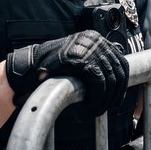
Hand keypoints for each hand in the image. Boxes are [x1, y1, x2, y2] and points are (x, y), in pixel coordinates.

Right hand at [6, 30, 128, 112]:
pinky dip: (97, 99)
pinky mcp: (79, 59)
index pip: (121, 61)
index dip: (122, 84)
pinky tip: (88, 108)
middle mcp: (94, 39)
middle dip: (115, 94)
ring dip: (105, 100)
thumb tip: (119, 80)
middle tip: (108, 109)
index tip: (117, 100)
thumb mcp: (77, 61)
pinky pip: (98, 83)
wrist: (29, 69)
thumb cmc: (52, 69)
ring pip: (110, 79)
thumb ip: (95, 64)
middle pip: (117, 70)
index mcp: (95, 38)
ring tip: (96, 111)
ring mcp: (87, 48)